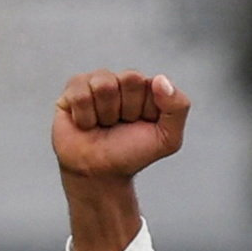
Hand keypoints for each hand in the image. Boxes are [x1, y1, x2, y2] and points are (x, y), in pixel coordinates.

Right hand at [55, 71, 192, 178]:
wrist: (99, 172)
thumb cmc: (132, 153)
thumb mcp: (168, 138)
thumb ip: (178, 107)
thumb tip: (161, 79)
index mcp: (150, 89)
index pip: (155, 85)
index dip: (150, 110)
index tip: (143, 125)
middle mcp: (123, 80)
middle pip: (130, 78)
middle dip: (128, 110)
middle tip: (122, 124)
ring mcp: (97, 82)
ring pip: (104, 85)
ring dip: (105, 114)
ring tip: (104, 124)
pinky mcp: (73, 88)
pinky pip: (80, 94)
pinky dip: (85, 117)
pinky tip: (87, 123)